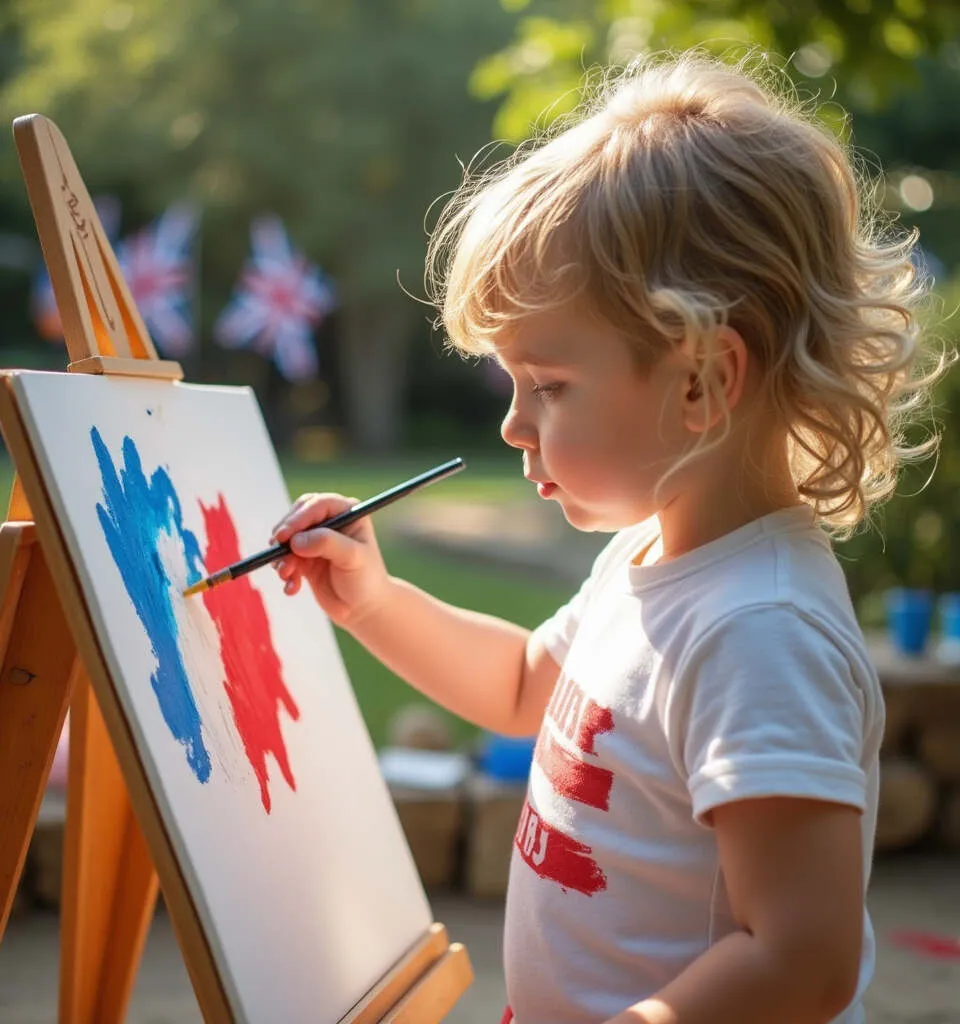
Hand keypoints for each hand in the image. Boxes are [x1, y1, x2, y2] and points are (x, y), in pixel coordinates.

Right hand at [271, 493, 390, 628]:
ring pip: (287, 539)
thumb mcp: (352, 558)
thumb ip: (327, 544)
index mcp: (348, 513)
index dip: (299, 517)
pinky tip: (292, 588)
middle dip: (285, 534)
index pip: (318, 504)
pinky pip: (284, 559)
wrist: (363, 609)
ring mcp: (315, 540)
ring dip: (281, 557)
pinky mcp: (304, 558)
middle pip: (297, 517)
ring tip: (287, 575)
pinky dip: (284, 572)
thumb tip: (296, 540)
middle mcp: (330, 523)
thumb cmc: (366, 580)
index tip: (285, 535)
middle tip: (276, 549)